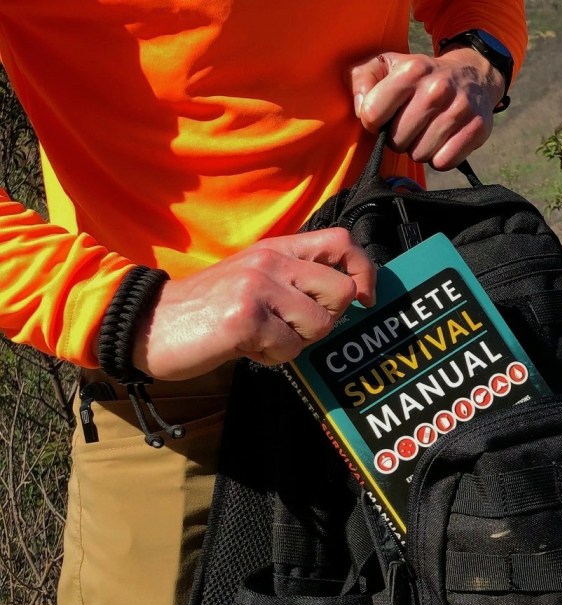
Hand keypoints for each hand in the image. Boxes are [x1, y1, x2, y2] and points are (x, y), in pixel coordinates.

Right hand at [130, 229, 375, 379]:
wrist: (149, 324)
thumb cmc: (204, 311)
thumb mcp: (251, 281)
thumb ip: (292, 281)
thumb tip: (344, 299)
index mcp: (276, 249)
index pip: (342, 241)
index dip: (364, 272)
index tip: (364, 300)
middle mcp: (270, 261)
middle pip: (342, 290)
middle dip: (327, 321)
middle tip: (293, 329)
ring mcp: (258, 287)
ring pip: (319, 324)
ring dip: (296, 343)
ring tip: (262, 339)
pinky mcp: (245, 318)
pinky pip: (289, 348)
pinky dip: (272, 358)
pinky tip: (246, 348)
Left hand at [350, 47, 505, 169]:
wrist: (473, 74)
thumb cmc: (421, 77)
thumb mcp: (387, 65)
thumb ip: (362, 81)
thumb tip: (361, 111)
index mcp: (412, 70)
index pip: (372, 114)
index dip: (373, 122)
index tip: (385, 116)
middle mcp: (437, 88)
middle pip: (396, 141)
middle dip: (398, 138)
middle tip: (410, 125)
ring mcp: (459, 109)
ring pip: (419, 155)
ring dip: (419, 149)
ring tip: (427, 131)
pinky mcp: (477, 128)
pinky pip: (443, 162)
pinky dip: (440, 157)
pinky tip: (443, 141)